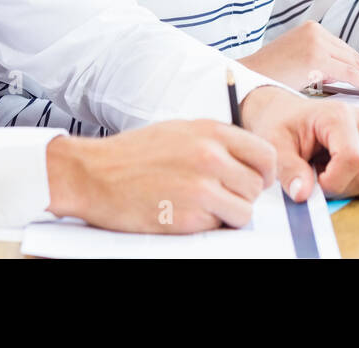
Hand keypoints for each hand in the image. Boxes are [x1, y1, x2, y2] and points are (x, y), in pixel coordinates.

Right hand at [45, 119, 276, 232]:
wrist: (93, 173)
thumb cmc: (135, 153)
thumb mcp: (181, 131)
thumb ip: (216, 142)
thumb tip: (248, 161)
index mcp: (211, 132)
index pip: (265, 154)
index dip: (265, 172)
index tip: (256, 180)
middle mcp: (211, 157)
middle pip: (257, 186)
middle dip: (244, 195)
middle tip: (223, 196)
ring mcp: (200, 189)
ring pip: (244, 212)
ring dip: (229, 214)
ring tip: (204, 207)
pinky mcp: (188, 218)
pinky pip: (218, 227)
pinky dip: (207, 226)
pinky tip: (185, 214)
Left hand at [238, 86, 358, 201]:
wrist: (290, 114)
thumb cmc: (283, 124)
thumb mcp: (276, 145)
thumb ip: (288, 169)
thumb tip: (303, 194)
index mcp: (339, 115)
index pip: (353, 159)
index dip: (333, 182)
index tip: (313, 182)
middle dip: (340, 187)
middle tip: (315, 176)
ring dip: (347, 186)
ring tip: (325, 168)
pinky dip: (355, 183)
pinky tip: (337, 168)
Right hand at [239, 20, 358, 94]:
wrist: (245, 78)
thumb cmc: (268, 78)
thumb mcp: (297, 65)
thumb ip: (319, 66)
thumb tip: (341, 80)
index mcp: (313, 30)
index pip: (345, 50)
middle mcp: (316, 31)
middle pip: (353, 55)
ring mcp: (316, 41)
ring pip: (353, 63)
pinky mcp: (315, 56)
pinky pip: (347, 72)